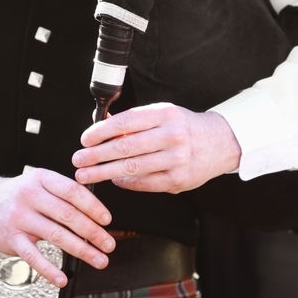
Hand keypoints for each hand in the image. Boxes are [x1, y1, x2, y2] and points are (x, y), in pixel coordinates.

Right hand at [0, 170, 114, 286]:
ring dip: (82, 250)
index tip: (107, 220)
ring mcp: (19, 218)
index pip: (72, 191)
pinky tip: (62, 278)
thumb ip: (64, 193)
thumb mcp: (40, 183)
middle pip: (67, 214)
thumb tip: (97, 213)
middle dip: (93, 232)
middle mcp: (29, 196)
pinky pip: (33, 256)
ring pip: (55, 235)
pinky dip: (49, 270)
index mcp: (41, 178)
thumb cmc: (20, 195)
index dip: (93, 206)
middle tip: (109, 244)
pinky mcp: (11, 238)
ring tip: (99, 260)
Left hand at [72, 103, 240, 192]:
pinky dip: (125, 183)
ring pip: (131, 168)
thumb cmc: (183, 127)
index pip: (126, 122)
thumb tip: (101, 126)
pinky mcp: (178, 180)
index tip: (84, 140)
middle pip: (125, 147)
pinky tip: (113, 180)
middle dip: (96, 156)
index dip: (101, 132)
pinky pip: (144, 184)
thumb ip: (134, 120)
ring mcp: (176, 160)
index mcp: (165, 115)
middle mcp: (172, 136)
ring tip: (86, 175)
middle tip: (78, 160)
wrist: (219, 143)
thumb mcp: (162, 114)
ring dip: (104, 173)